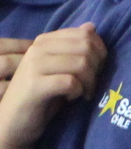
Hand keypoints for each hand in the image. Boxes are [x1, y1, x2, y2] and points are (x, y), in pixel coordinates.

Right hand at [0, 23, 102, 148]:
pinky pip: (71, 82)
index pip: (85, 34)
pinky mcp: (35, 85)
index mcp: (44, 41)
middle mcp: (37, 49)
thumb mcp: (59, 69)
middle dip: (97, 68)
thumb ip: (74, 49)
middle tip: (90, 84)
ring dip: (89, 82)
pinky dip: (78, 92)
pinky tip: (71, 98)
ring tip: (82, 93)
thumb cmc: (41, 95)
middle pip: (86, 47)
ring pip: (81, 63)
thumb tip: (91, 27)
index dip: (99, 52)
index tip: (96, 69)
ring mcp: (34, 66)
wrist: (14, 121)